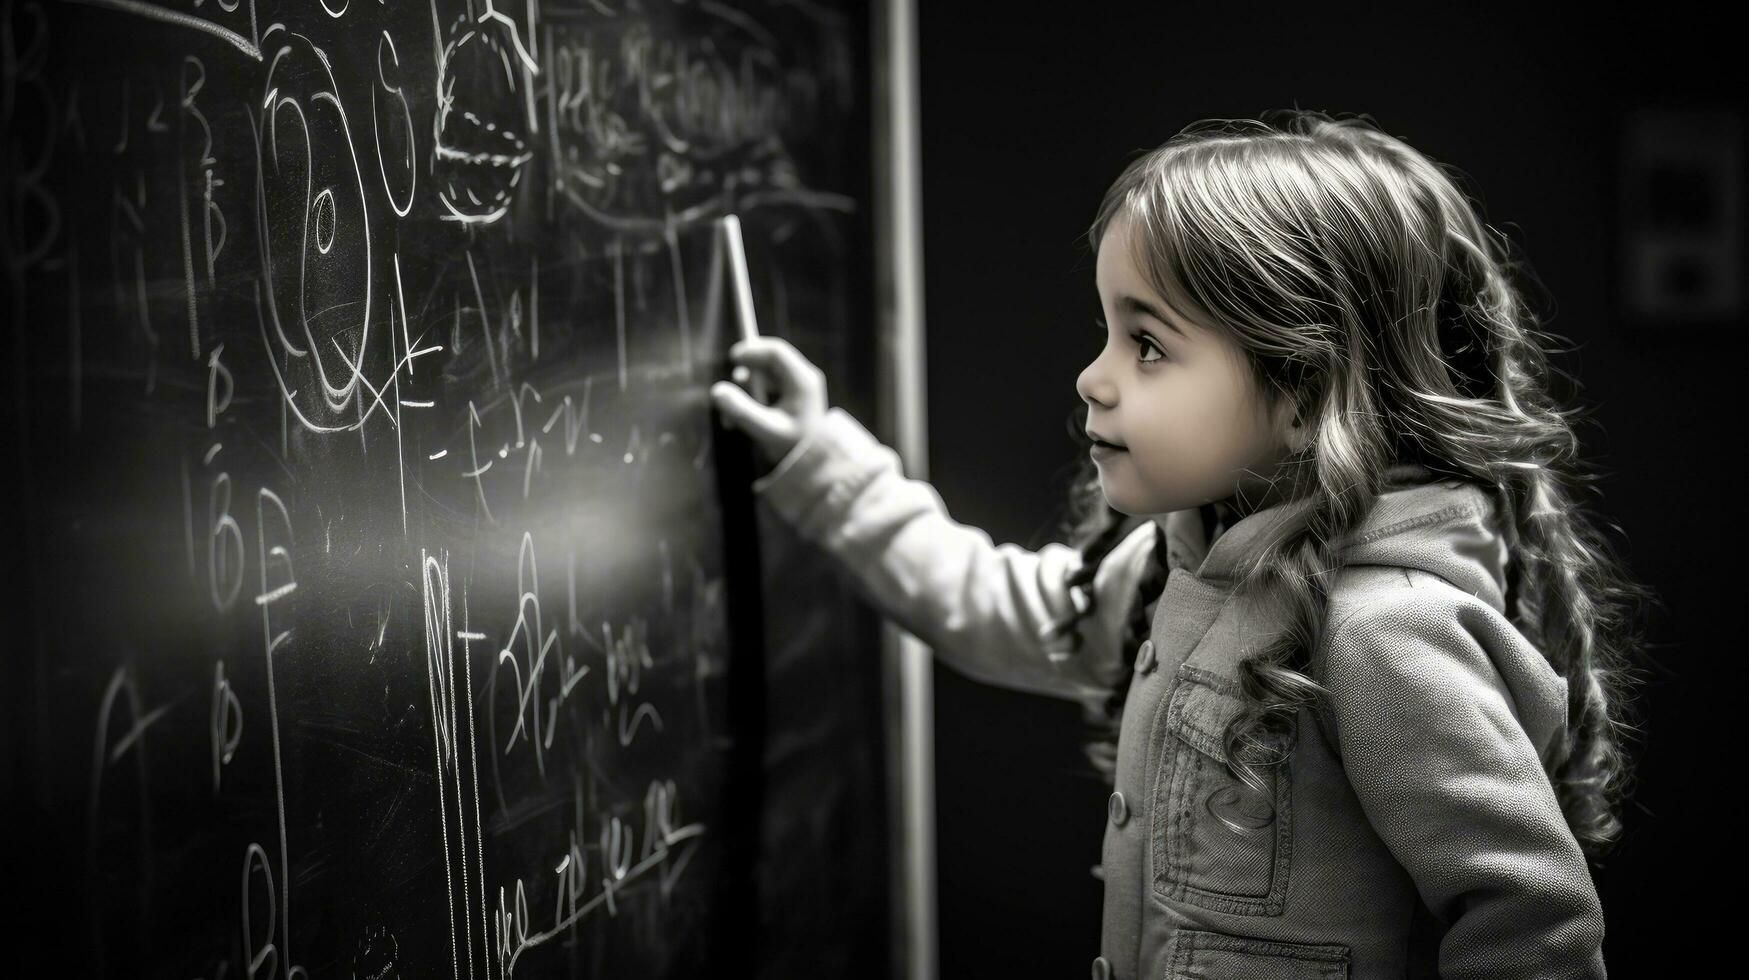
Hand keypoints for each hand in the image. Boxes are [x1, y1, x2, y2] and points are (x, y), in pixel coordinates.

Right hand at [709, 336, 828, 464]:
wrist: (814, 465)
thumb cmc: (793, 447)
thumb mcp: (766, 430)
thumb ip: (742, 410)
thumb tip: (716, 391)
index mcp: (803, 381)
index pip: (776, 352)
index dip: (753, 350)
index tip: (733, 358)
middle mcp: (804, 379)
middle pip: (771, 359)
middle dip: (748, 371)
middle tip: (732, 382)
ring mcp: (799, 387)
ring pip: (767, 374)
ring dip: (748, 388)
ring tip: (734, 412)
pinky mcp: (793, 397)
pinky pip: (769, 387)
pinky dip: (754, 397)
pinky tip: (741, 419)